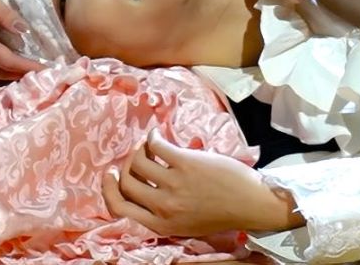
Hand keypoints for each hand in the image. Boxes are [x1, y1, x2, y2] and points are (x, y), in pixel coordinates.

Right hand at [103, 133, 302, 236]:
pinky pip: (157, 146)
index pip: (120, 207)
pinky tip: (157, 134)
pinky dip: (153, 137)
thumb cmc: (221, 212)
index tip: (110, 175)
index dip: (109, 190)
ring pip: (139, 162)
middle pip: (126, 183)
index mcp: (161, 224)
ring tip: (147, 145)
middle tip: (131, 156)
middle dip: (124, 166)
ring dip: (139, 150)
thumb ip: (162, 212)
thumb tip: (142, 188)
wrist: (251, 203)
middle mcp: (163, 206)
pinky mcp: (186, 164)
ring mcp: (174, 184)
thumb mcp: (185, 223)